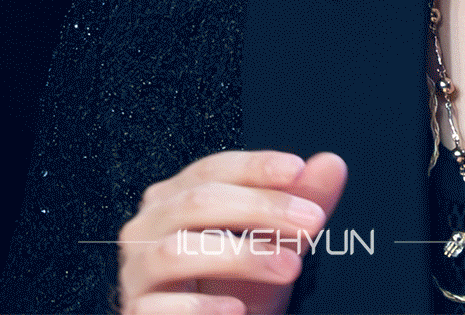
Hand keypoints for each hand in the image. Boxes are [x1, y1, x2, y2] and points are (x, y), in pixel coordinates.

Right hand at [117, 149, 347, 314]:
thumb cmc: (235, 291)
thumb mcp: (272, 248)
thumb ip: (297, 206)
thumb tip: (331, 163)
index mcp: (174, 197)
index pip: (213, 169)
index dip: (255, 167)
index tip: (299, 170)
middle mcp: (147, 226)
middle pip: (198, 202)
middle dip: (259, 208)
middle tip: (310, 222)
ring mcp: (135, 271)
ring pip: (177, 251)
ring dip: (240, 256)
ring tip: (290, 266)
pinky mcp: (134, 312)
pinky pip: (159, 307)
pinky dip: (201, 308)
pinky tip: (238, 310)